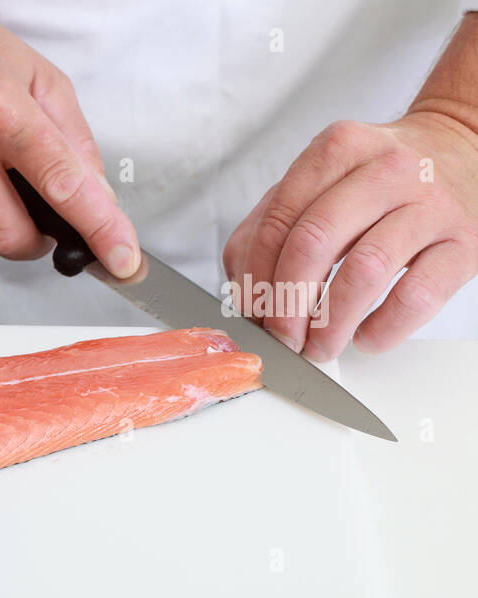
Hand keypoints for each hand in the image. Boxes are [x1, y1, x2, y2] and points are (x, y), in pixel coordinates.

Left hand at [223, 112, 477, 359]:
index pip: (278, 221)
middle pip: (313, 243)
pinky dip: (383, 328)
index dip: (257, 278)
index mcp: (337, 151)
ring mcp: (430, 204)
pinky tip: (366, 337)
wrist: (466, 149)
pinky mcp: (465, 242)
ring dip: (330, 324)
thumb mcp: (321, 181)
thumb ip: (271, 226)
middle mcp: (385, 170)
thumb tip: (243, 292)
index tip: (252, 314)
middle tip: (281, 339)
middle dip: (286, 305)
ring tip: (317, 347)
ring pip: (364, 271)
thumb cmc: (380, 179)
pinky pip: (417, 295)